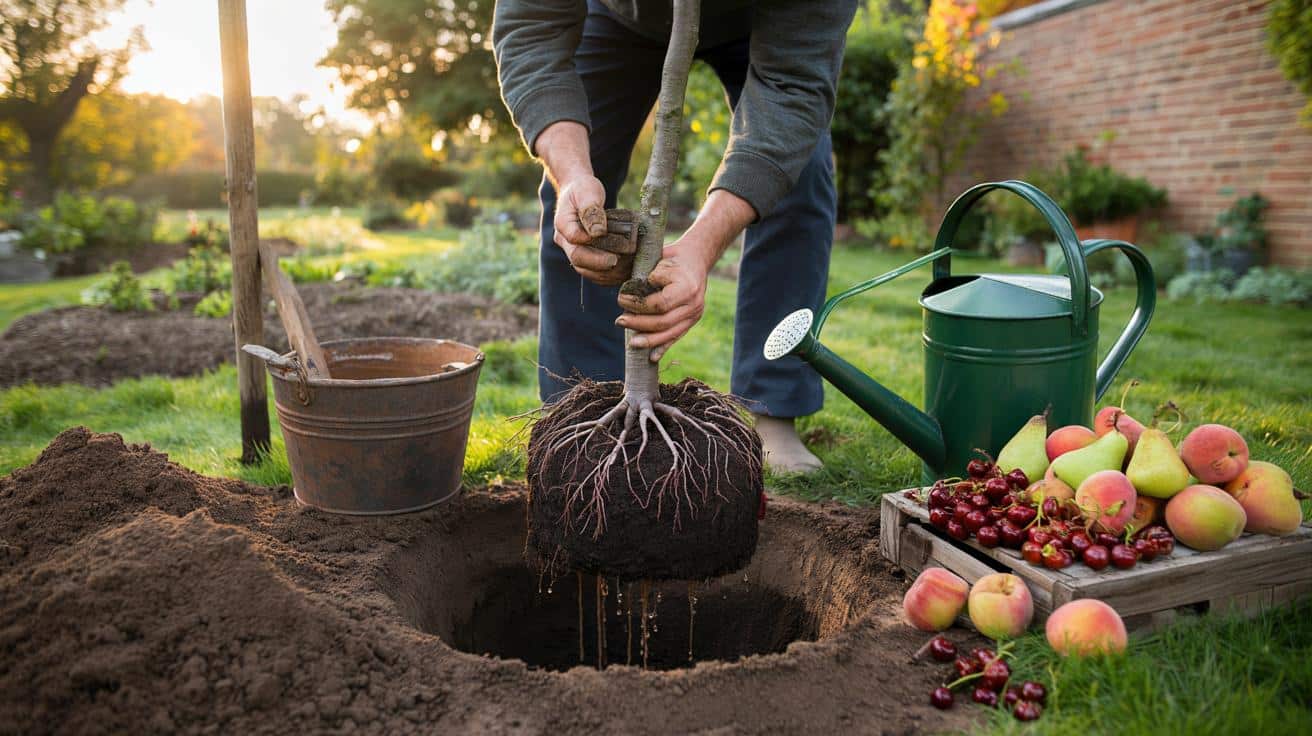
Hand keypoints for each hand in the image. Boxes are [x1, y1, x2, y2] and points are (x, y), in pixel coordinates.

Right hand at [552, 176, 630, 284]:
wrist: (579, 192)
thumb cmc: (584, 189)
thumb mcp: (588, 192)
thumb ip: (591, 211)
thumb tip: (598, 232)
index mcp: (563, 223)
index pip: (574, 239)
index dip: (592, 245)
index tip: (613, 250)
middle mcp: (564, 241)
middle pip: (577, 259)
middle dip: (600, 264)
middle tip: (619, 262)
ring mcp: (573, 250)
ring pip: (585, 270)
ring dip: (605, 273)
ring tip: (625, 269)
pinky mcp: (583, 256)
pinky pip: (592, 272)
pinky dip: (607, 275)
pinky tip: (623, 273)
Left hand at [616, 238, 710, 361]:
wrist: (695, 259)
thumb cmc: (672, 258)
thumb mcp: (660, 261)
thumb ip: (647, 278)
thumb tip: (628, 297)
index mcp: (687, 286)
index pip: (660, 304)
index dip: (638, 305)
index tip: (621, 300)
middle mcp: (694, 304)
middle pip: (663, 322)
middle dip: (639, 324)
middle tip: (619, 321)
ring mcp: (695, 315)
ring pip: (670, 333)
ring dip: (649, 340)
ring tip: (631, 342)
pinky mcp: (692, 321)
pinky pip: (677, 337)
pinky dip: (663, 347)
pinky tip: (651, 358)